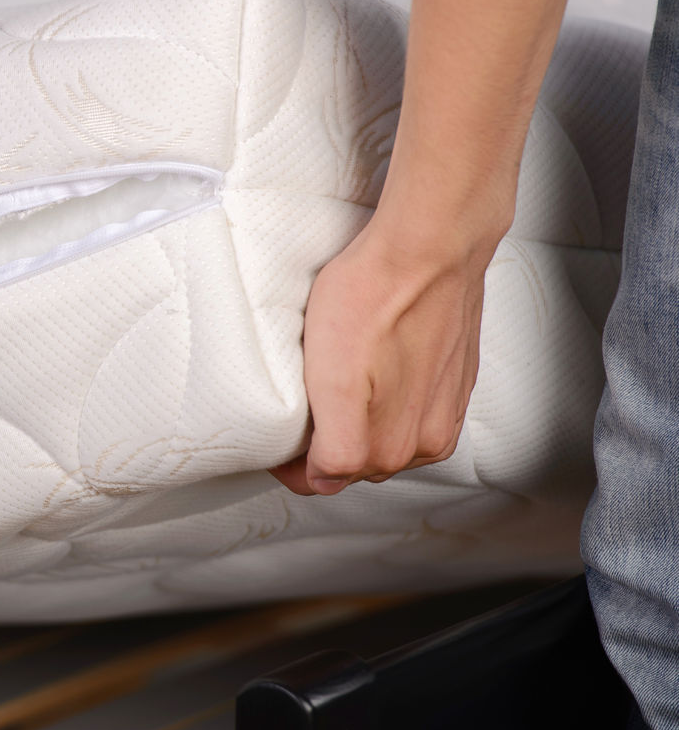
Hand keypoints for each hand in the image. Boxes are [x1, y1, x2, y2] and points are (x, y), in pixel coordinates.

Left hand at [268, 213, 493, 495]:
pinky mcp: (454, 381)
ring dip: (358, 425)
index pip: (324, 479)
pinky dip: (388, 403)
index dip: (291, 462)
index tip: (274, 439)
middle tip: (298, 409)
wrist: (428, 248)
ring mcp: (444, 409)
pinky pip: (413, 410)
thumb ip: (336, 448)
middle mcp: (426, 439)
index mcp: (392, 447)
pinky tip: (373, 373)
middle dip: (325, 445)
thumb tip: (325, 481)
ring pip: (385, 438)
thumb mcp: (333, 382)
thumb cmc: (372, 300)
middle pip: (357, 463)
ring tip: (333, 389)